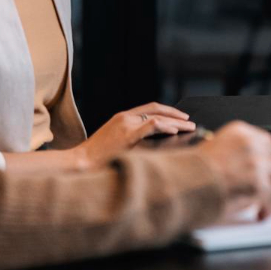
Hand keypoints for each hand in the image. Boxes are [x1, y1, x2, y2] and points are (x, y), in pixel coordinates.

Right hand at [74, 102, 194, 168]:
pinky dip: (166, 127)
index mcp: (122, 117)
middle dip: (176, 115)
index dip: (167, 110)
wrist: (80, 162)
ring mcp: (126, 125)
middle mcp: (125, 117)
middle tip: (190, 122)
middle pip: (157, 110)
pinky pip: (152, 126)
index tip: (180, 116)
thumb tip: (154, 140)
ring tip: (189, 127)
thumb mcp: (115, 141)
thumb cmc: (97, 157)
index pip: (150, 107)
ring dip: (176, 122)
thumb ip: (132, 136)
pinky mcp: (127, 136)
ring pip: (158, 117)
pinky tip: (175, 131)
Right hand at [197, 121, 270, 219]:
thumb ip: (238, 154)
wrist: (179, 183)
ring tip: (269, 200)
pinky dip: (269, 209)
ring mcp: (256, 164)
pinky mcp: (256, 184)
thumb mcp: (216, 149)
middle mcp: (252, 144)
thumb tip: (255, 170)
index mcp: (242, 133)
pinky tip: (260, 213)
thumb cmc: (189, 172)